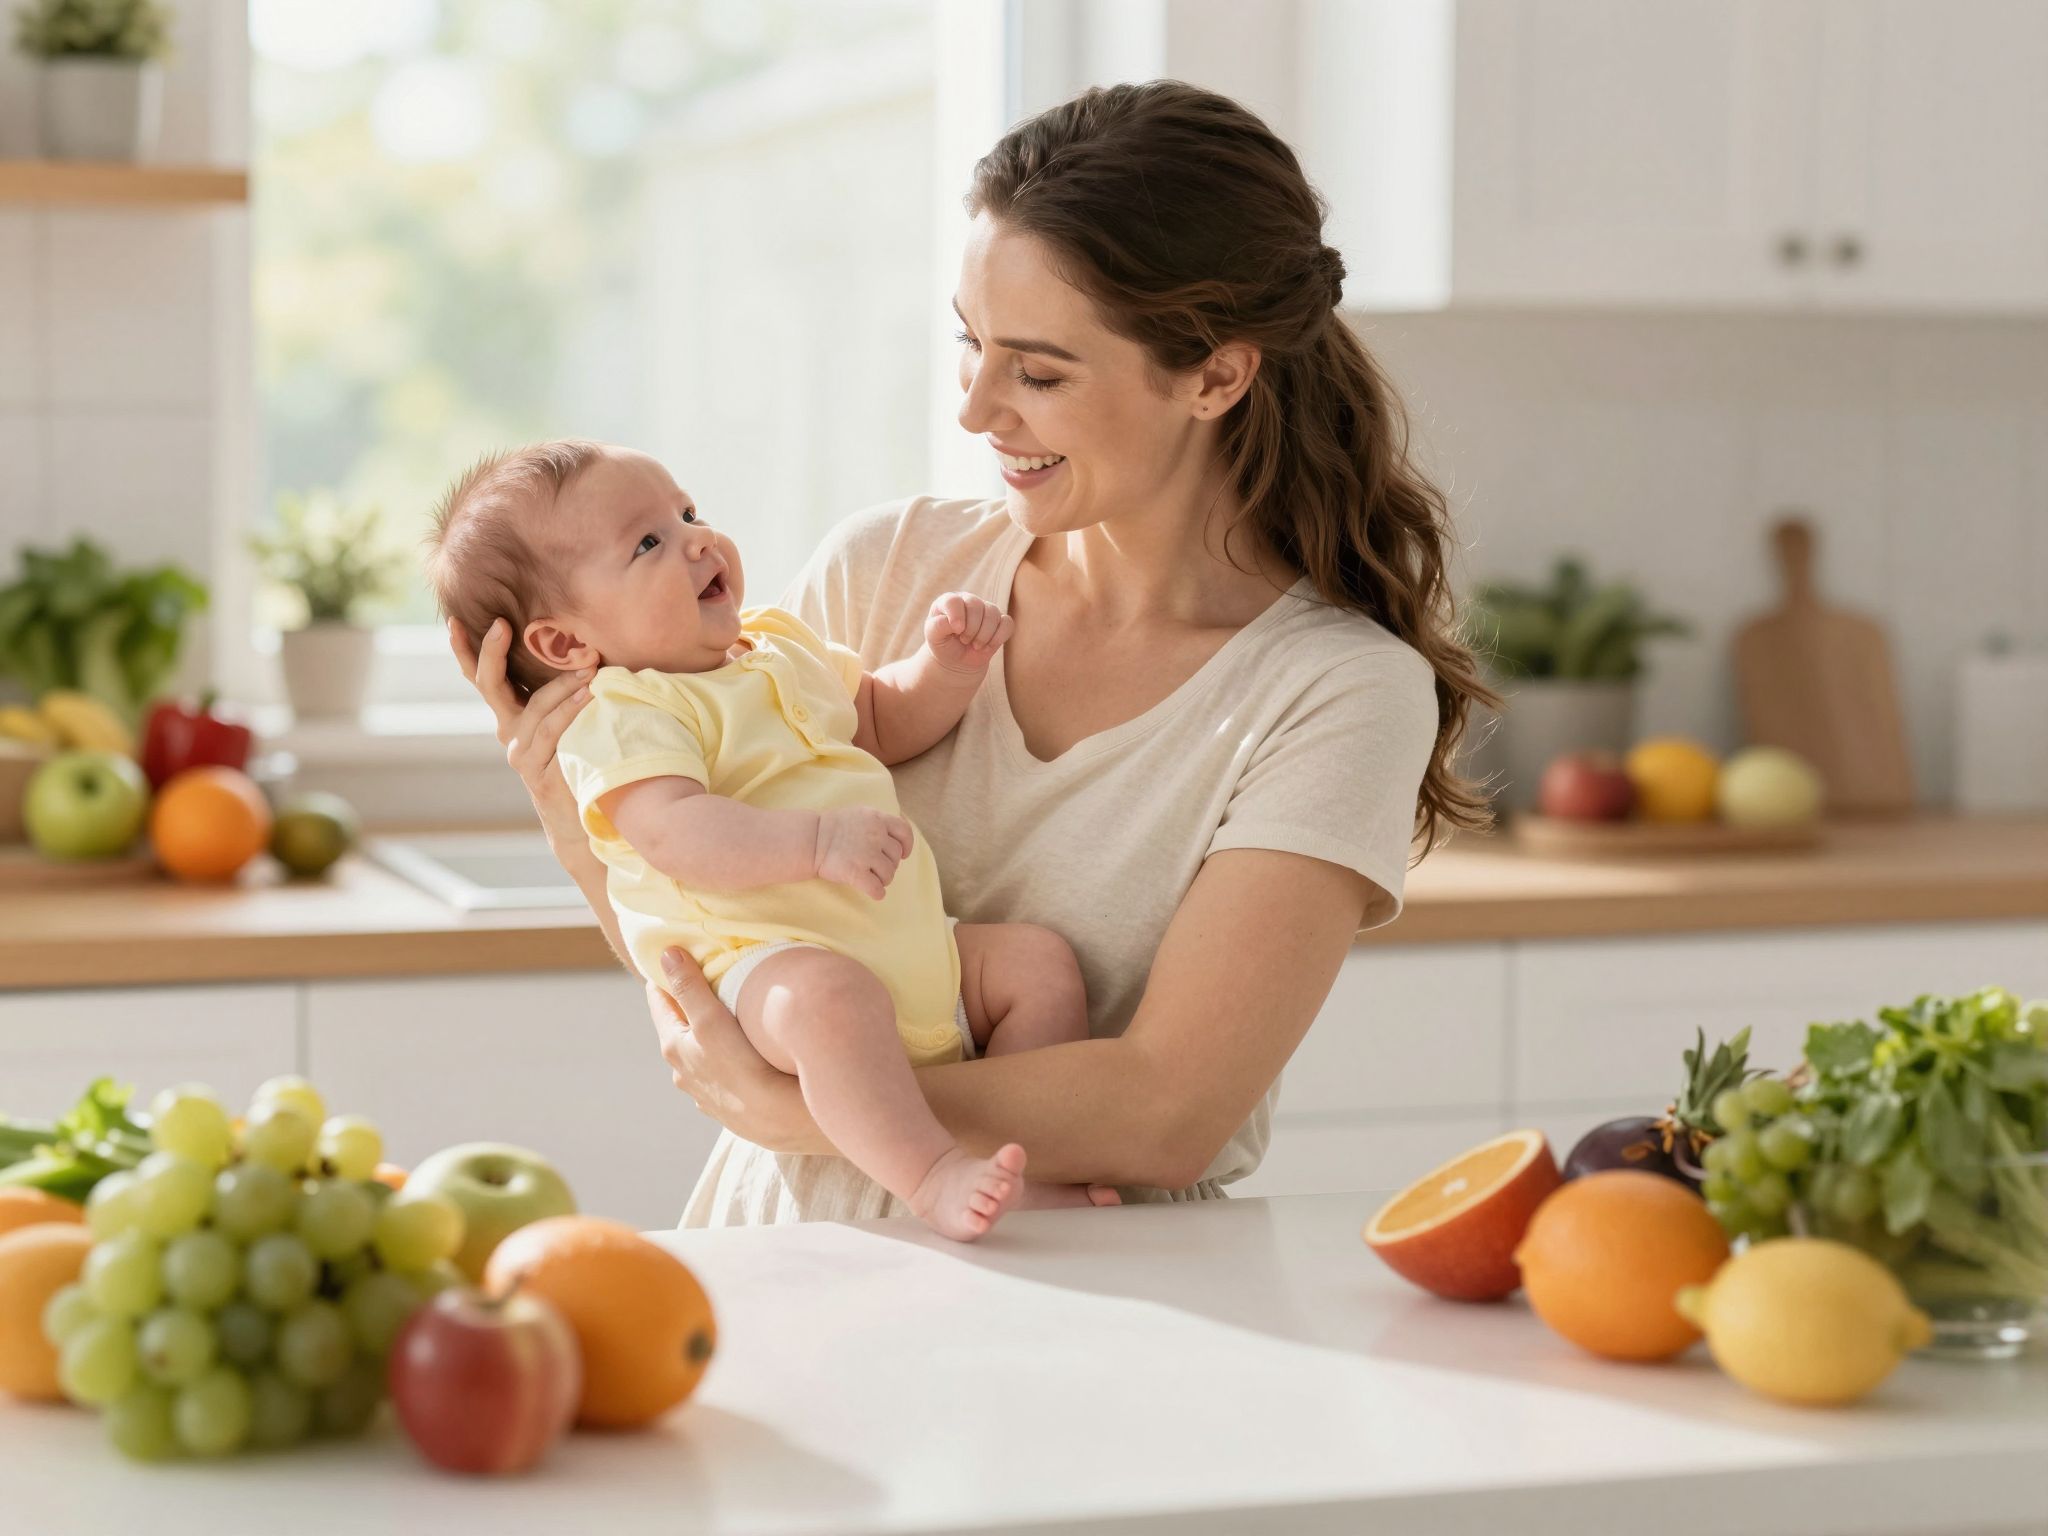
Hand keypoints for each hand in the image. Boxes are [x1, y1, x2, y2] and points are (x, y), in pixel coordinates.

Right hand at [449, 617, 591, 845]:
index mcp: (511, 712)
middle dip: (491, 651)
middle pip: (489, 684)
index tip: (456, 620)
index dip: (465, 650)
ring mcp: (518, 749)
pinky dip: (571, 709)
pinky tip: (589, 694)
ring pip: (534, 706)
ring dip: (562, 682)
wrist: (578, 815)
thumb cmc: (578, 758)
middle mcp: (507, 729)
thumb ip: (563, 692)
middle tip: (502, 624)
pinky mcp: (534, 767)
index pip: (482, 676)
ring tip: (588, 664)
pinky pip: (551, 731)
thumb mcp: (566, 720)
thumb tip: (585, 649)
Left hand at [647, 947, 819, 1153]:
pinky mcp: (734, 1108)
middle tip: (709, 974)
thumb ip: (689, 989)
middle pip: (682, 1027)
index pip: (660, 1002)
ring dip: (712, 1032)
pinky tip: (749, 1052)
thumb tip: (666, 953)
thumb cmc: (746, 1071)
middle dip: (691, 1002)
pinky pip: (725, 1071)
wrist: (787, 1125)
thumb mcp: (712, 1023)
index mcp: (675, 1049)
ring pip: (704, 1051)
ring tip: (732, 1011)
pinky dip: (730, 1054)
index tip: (675, 952)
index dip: (665, 977)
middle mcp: (686, 1074)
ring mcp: (709, 1094)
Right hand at [813, 806, 912, 899]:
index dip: (907, 845)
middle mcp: (875, 835)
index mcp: (877, 818)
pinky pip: (877, 889)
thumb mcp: (858, 814)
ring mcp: (866, 854)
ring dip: (882, 879)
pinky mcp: (856, 872)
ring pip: (889, 874)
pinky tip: (872, 891)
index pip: (904, 831)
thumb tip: (896, 837)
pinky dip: (877, 893)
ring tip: (870, 877)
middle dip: (889, 864)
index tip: (903, 854)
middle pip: (896, 856)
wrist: (810, 840)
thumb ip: (877, 822)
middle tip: (875, 867)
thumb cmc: (832, 828)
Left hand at [924, 592, 1013, 673]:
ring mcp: (986, 609)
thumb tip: (954, 624)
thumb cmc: (944, 645)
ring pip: (993, 614)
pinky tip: (987, 646)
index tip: (956, 630)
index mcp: (949, 601)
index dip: (956, 616)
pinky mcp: (1000, 621)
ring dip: (983, 635)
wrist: (957, 661)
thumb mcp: (933, 637)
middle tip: (964, 640)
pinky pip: (1007, 624)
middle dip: (971, 628)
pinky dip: (998, 638)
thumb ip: (938, 626)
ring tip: (975, 645)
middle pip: (976, 605)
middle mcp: (968, 601)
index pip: (953, 601)